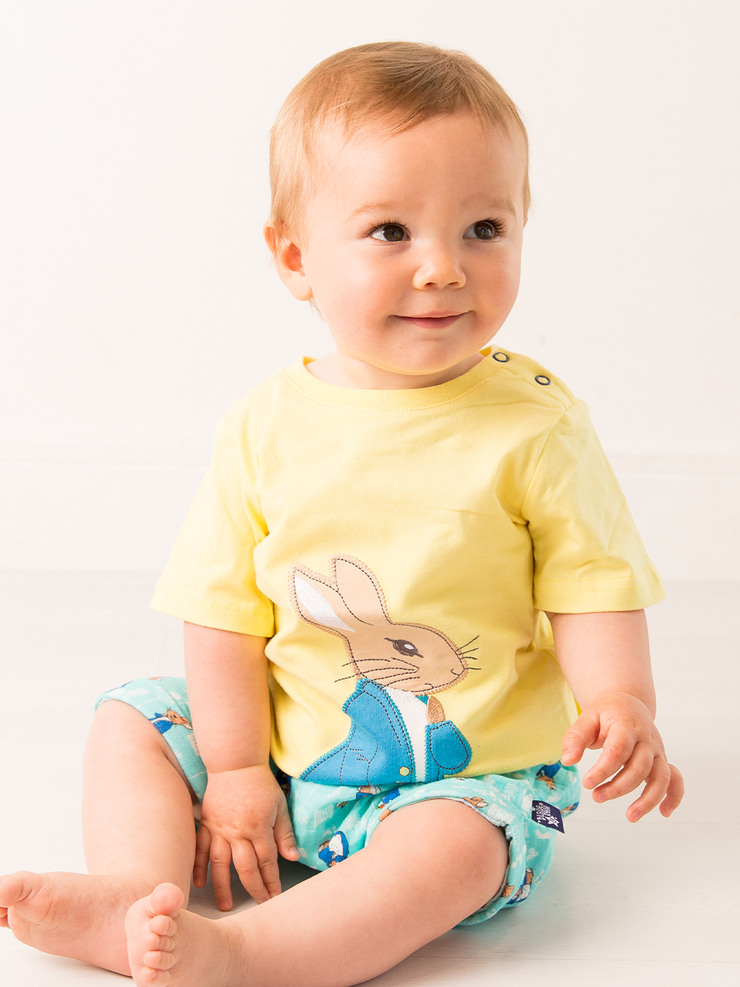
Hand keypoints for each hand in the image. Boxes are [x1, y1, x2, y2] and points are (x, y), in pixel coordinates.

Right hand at [193, 763, 298, 908]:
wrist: (235, 764)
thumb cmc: (260, 784)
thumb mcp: (279, 805)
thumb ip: (285, 833)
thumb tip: (292, 858)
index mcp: (258, 828)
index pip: (267, 862)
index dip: (271, 881)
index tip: (275, 896)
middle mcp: (237, 832)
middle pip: (245, 868)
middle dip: (253, 889)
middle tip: (258, 904)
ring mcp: (219, 829)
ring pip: (220, 864)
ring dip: (222, 887)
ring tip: (225, 905)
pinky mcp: (206, 824)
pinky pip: (200, 849)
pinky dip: (198, 867)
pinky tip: (198, 883)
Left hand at [560, 690, 683, 821]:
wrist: (627, 701)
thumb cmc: (605, 713)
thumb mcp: (586, 718)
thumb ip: (575, 738)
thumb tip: (566, 761)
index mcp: (626, 725)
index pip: (618, 750)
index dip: (603, 770)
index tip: (587, 783)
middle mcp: (646, 739)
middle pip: (639, 767)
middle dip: (618, 787)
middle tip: (596, 796)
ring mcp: (657, 750)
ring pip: (660, 777)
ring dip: (647, 799)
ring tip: (630, 817)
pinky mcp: (663, 760)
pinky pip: (675, 780)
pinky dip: (674, 796)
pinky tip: (664, 813)